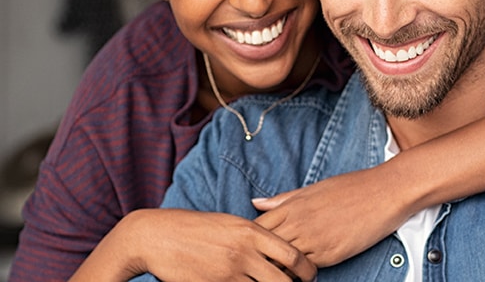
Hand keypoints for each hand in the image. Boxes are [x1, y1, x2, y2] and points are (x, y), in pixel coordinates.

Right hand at [70, 208, 315, 281]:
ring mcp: (228, 272)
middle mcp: (244, 251)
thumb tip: (277, 250)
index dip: (306, 270)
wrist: (159, 235)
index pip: (291, 254)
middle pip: (282, 281)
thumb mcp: (230, 223)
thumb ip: (254, 236)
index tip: (310, 277)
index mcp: (251, 231)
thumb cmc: (197, 227)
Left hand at [254, 166, 408, 267]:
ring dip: (278, 268)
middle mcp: (299, 223)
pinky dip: (298, 274)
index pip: (257, 228)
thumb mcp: (314, 189)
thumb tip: (256, 203)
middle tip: (256, 266)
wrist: (384, 192)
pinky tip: (299, 274)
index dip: (250, 241)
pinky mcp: (330, 254)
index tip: (249, 248)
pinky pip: (305, 270)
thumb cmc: (350, 187)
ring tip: (275, 273)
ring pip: (282, 263)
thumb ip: (284, 199)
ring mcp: (314, 240)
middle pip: (265, 248)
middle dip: (259, 258)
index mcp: (292, 205)